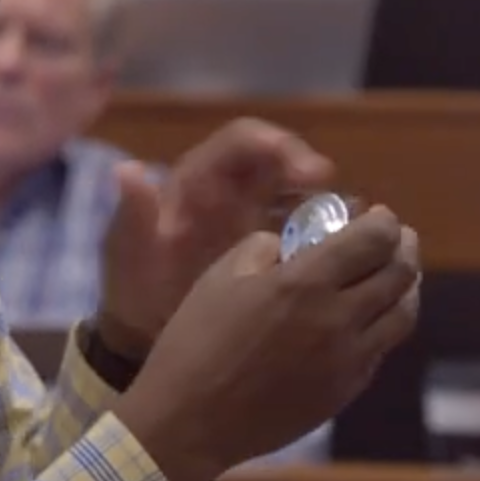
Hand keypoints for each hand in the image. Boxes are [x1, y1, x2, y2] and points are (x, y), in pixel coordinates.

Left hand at [97, 118, 333, 355]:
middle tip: (337, 197)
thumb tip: (127, 169)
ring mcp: (254, 220)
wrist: (146, 337)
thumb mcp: (127, 256)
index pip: (240, 143)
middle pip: (278, 161)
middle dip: (309, 169)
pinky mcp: (271, 251)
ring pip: (298, 194)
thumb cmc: (135, 288)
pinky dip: (327, 237)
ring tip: (352, 228)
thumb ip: (133, 216)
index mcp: (196, 183)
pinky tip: (347, 258)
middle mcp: (231, 192)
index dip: (275, 146)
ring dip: (326, 202)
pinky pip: (306, 232)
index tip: (307, 169)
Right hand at [111, 206, 420, 480]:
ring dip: (407, 287)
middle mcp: (339, 318)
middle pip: (400, 275)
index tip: (379, 216)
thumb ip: (263, 250)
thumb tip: (291, 246)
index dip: (384, 223)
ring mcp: (349, 359)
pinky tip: (370, 318)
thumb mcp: (219, 278)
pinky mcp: (347, 390)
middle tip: (396, 238)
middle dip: (403, 248)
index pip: (372, 241)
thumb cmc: (195, 341)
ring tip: (397, 275)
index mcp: (304, 283)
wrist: (192, 419)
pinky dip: (385, 324)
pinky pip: (382, 349)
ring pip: (403, 315)